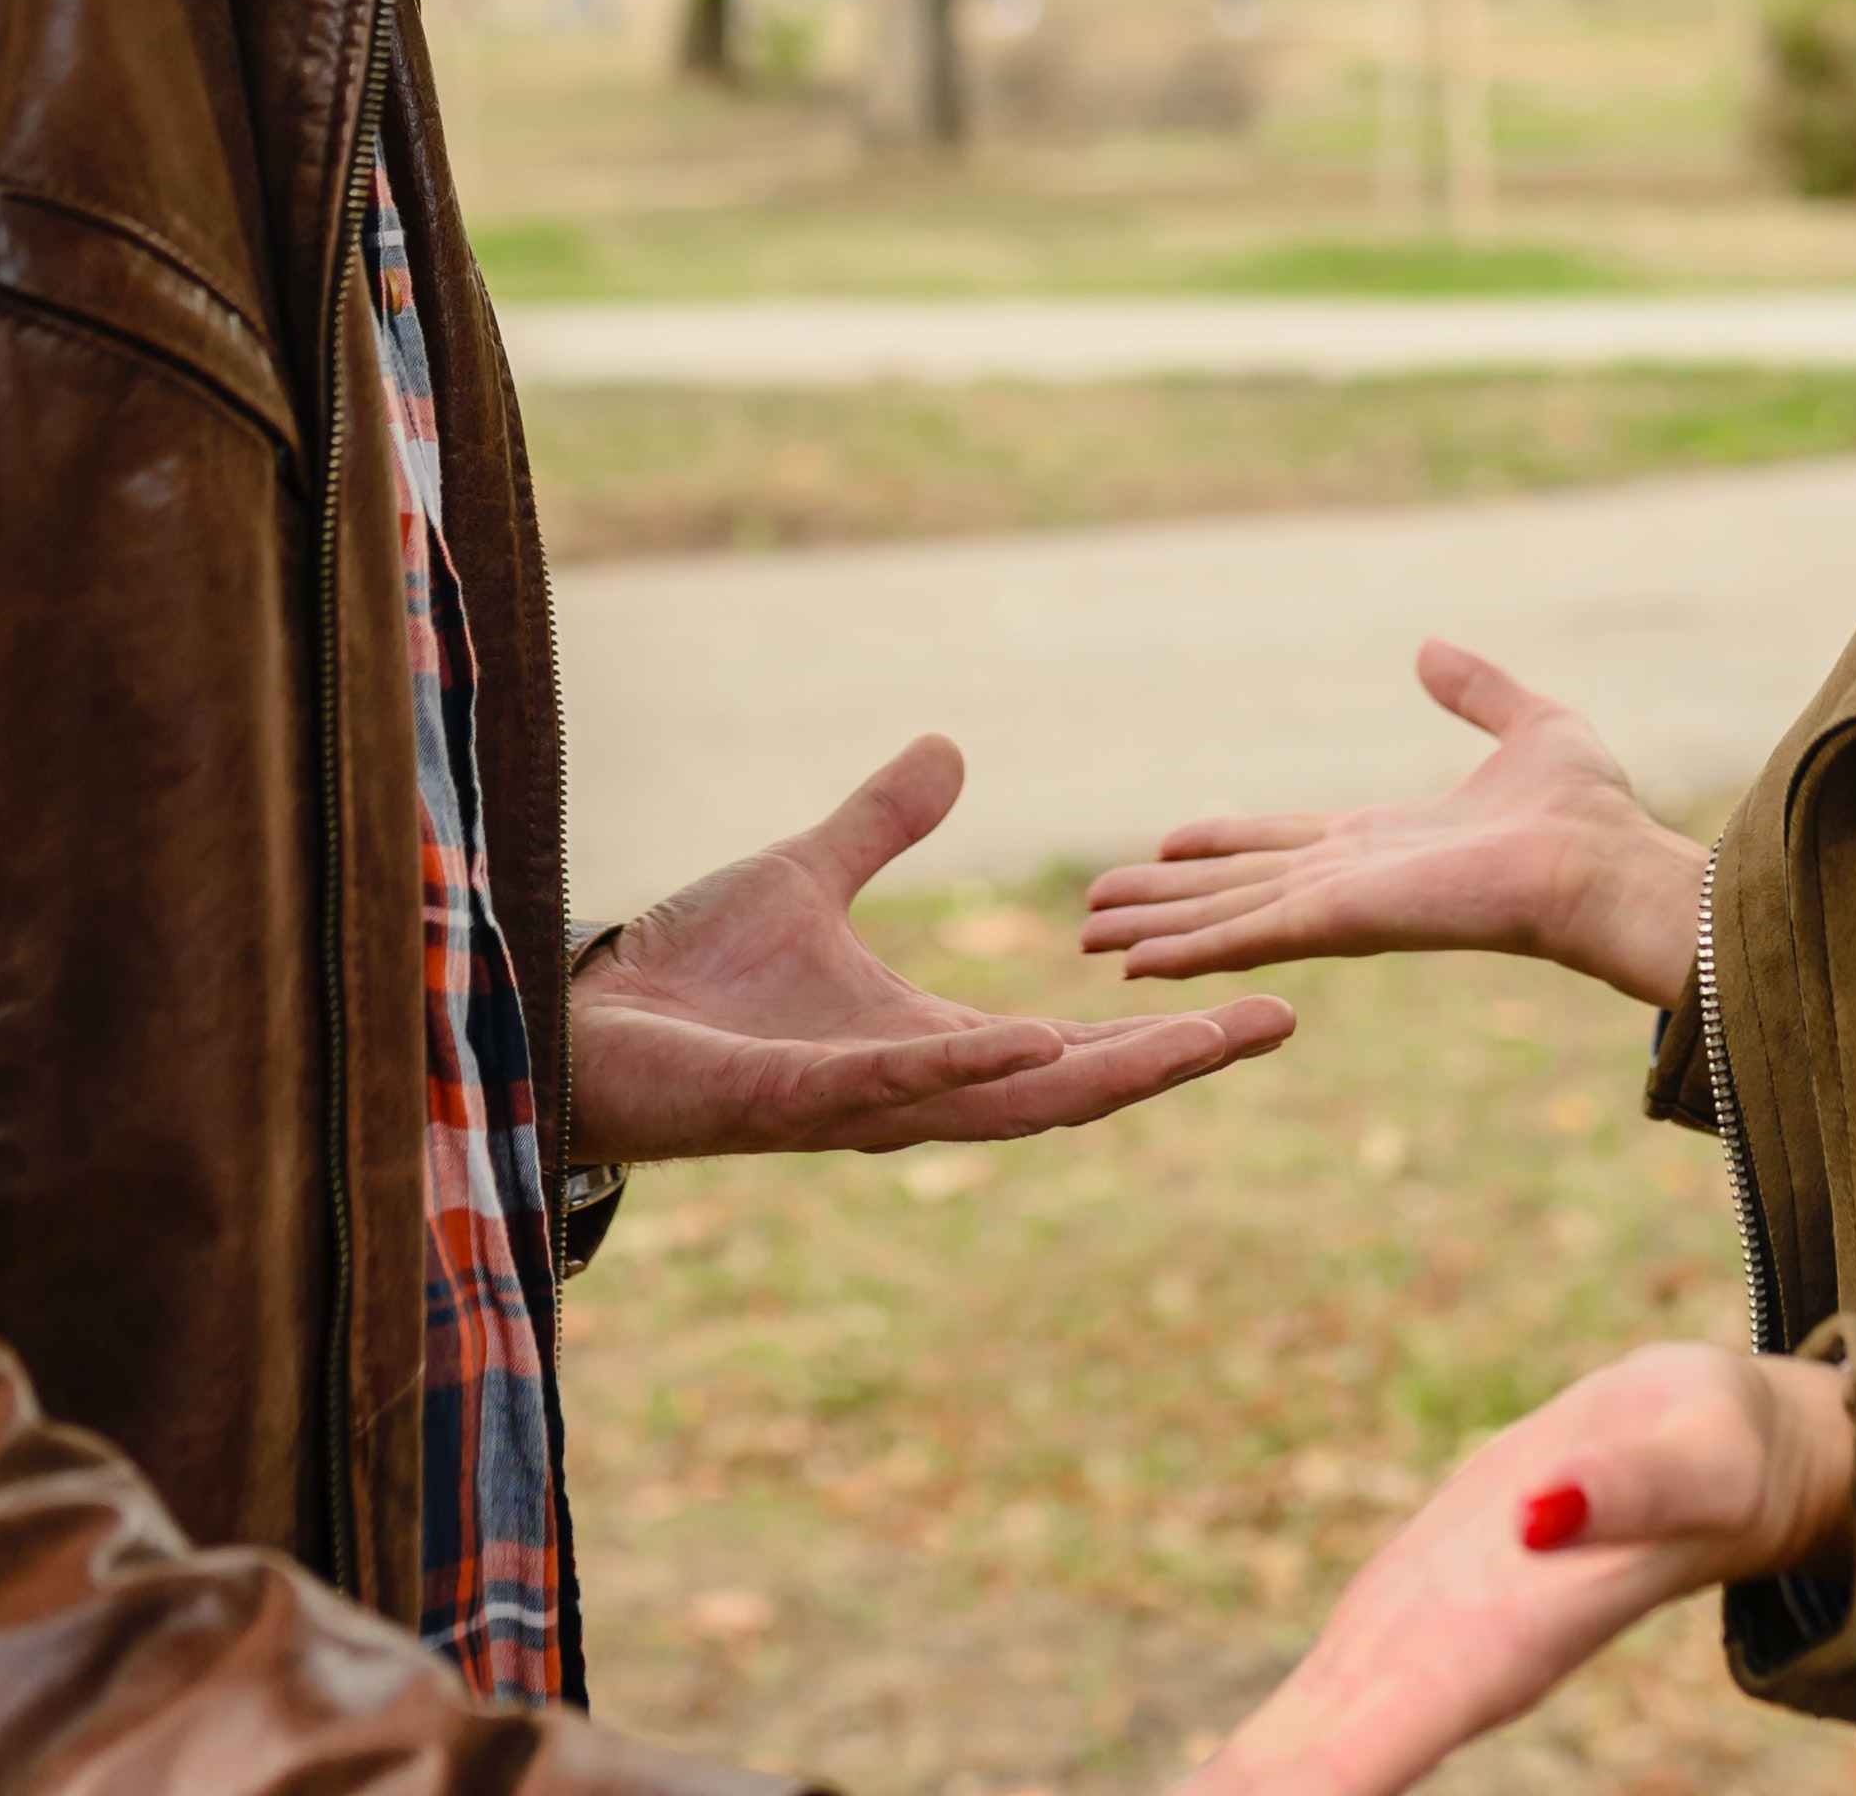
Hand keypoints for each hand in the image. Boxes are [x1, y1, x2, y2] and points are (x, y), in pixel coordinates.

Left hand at [570, 735, 1298, 1163]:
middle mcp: (915, 1089)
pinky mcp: (796, 1100)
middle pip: (1073, 1084)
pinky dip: (964, 1067)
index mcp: (930, 1044)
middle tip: (1274, 1020)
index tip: (1260, 999)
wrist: (580, 1023)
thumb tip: (951, 752)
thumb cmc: (684, 975)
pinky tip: (1030, 1039)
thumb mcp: (806, 875)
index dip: (1165, 1026)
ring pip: (1010, 1099)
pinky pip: (896, 1088)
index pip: (1073, 1045)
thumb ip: (882, 825)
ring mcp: (860, 1103)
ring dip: (1104, 1072)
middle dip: (1174, 1058)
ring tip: (1196, 1040)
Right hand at [1080, 642, 1700, 1008]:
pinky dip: (1185, 949)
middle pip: (1235, 886)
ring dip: (1156, 928)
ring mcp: (1340, 905)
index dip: (1223, 844)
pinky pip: (1245, 934)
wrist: (1607, 870)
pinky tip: (1133, 963)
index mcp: (1385, 840)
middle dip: (1167, 898)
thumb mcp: (1533, 727)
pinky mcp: (1339, 923)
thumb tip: (1429, 649)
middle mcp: (1351, 879)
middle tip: (1097, 908)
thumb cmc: (1588, 816)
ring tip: (1090, 937)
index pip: (1282, 844)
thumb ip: (1476, 691)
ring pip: (1224, 915)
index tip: (1170, 842)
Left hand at [1187, 1345, 1855, 1795]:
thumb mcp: (1694, 1457)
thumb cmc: (1718, 1455)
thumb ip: (1626, 1491)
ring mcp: (1416, 1649)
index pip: (1380, 1739)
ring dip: (1236, 1789)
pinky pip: (1312, 1703)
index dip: (1310, 1787)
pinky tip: (1209, 1792)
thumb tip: (1544, 1512)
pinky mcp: (1399, 1612)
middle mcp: (1449, 1669)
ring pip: (1300, 1748)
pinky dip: (1253, 1761)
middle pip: (1323, 1770)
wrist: (1707, 1448)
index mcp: (1504, 1642)